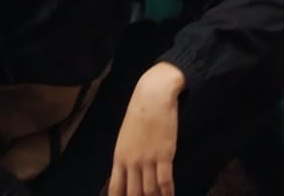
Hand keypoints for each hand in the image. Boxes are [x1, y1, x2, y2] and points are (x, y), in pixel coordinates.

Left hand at [108, 63, 182, 195]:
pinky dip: (168, 193)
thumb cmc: (140, 112)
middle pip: (133, 193)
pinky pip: (165, 181)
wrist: (153, 97)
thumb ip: (126, 155)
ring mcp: (148, 160)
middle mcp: (132, 163)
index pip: (115, 189)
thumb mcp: (126, 136)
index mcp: (119, 158)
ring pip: (150, 190)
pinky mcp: (164, 155)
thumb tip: (129, 171)